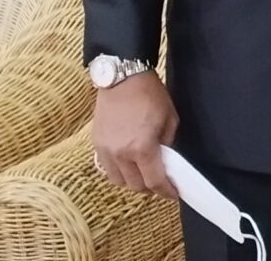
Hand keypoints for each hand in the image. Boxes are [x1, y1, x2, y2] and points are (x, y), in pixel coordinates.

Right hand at [92, 71, 179, 198]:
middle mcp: (121, 154)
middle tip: (161, 183)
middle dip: (151, 188)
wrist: (123, 78)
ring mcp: (106, 150)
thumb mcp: (170, 120)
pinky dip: (119, 172)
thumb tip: (166, 161)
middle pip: (136, 186)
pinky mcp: (97, 144)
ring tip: (144, 175)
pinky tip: (128, 166)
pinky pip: (107, 169)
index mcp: (142, 148)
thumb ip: (168, 145)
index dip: (166, 191)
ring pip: (119, 181)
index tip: (173, 194)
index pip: (155, 181)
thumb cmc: (150, 95)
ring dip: (133, 182)